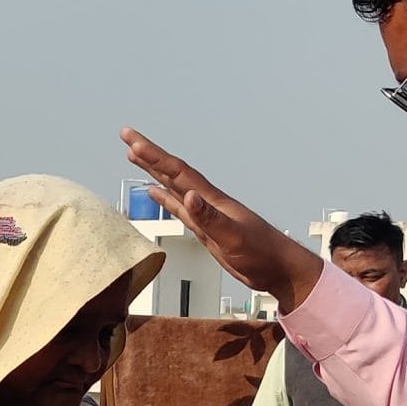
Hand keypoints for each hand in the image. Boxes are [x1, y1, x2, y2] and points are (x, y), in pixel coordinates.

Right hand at [119, 130, 321, 308]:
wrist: (279, 269)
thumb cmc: (262, 254)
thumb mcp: (234, 238)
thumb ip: (210, 218)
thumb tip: (188, 196)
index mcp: (211, 200)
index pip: (177, 172)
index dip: (154, 156)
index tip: (131, 142)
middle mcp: (206, 201)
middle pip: (171, 172)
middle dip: (148, 154)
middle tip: (127, 136)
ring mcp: (205, 214)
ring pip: (173, 186)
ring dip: (153, 171)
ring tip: (134, 157)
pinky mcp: (206, 229)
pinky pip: (179, 207)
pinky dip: (165, 198)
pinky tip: (155, 193)